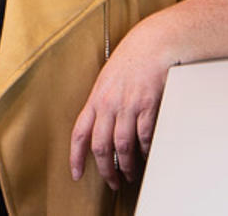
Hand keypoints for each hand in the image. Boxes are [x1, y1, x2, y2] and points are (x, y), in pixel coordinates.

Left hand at [69, 18, 173, 189]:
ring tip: (130, 174)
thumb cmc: (131, 60)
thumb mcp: (107, 80)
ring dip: (127, 166)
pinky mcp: (148, 106)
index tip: (76, 173)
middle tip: (112, 182)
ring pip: (122, 146)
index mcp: (95, 98)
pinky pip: (144, 137)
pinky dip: (145, 151)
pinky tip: (146, 155)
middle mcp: (109, 104)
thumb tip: (100, 127)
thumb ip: (102, 103)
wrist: (152, 44)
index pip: (79, 133)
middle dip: (105, 170)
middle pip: (101, 146)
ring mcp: (128, 106)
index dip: (75, 156)